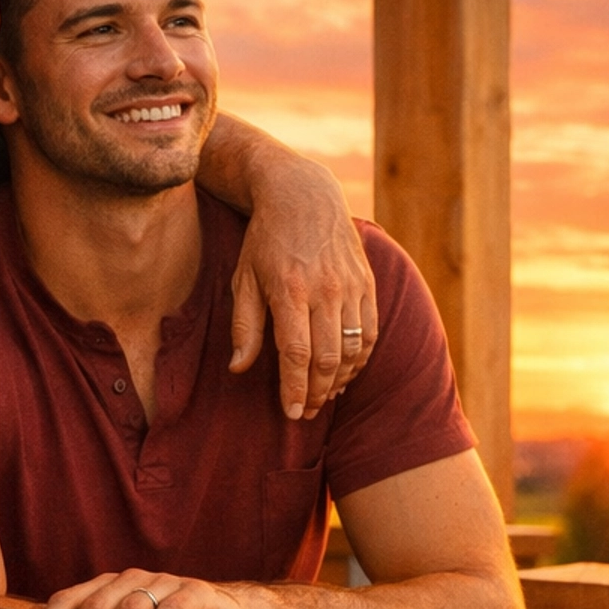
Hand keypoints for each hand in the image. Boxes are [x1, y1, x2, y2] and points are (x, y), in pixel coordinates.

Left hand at [229, 158, 376, 419]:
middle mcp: (325, 289)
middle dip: (316, 393)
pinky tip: (344, 372)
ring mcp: (351, 286)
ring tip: (322, 397)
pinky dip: (359, 359)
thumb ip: (244, 326)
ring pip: (352, 350)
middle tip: (304, 412)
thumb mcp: (244, 278)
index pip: (296, 354)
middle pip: (327, 358)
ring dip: (338, 381)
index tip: (291, 413)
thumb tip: (239, 369)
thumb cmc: (265, 240)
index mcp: (289, 289)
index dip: (294, 389)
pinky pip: (369, 332)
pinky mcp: (367, 283)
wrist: (304, 195)